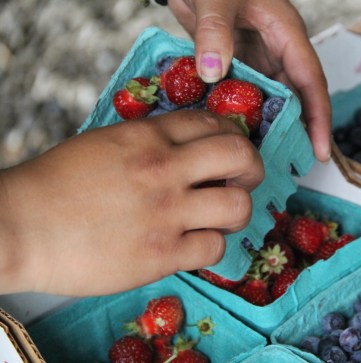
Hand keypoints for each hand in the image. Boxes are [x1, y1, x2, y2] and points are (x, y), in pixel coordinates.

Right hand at [0, 110, 263, 295]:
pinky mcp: (162, 254)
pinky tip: (196, 245)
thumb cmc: (55, 184)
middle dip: (252, 167)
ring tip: (220, 218)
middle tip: (243, 180)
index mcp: (148, 136)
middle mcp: (165, 170)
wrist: (20, 226)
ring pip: (237, 206)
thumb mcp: (105, 143)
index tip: (232, 151)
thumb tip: (186, 151)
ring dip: (237, 211)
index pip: (213, 123)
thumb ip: (149, 143)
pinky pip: (214, 248)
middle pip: (240, 156)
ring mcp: (167, 213)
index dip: (232, 136)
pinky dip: (212, 247)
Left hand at [168, 0, 331, 161]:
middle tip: (289, 165)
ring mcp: (255, 55)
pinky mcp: (235, 60)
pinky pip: (243, 92)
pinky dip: (240, 112)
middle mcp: (276, 48)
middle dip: (295, 131)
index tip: (320, 152)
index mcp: (286, 33)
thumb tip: (212, 73)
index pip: (311, 82)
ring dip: (266, 125)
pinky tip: (232, 134)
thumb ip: (215, 31)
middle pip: (294, 97)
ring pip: (269, 98)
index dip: (318, 118)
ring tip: (260, 158)